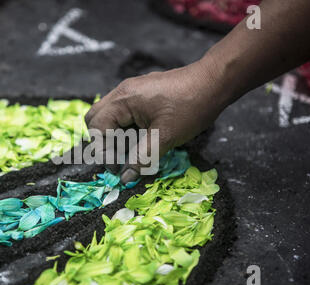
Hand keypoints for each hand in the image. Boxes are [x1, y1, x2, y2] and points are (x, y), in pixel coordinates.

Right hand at [85, 57, 229, 183]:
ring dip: (114, 135)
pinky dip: (124, 127)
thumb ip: (141, 159)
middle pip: (95, 118)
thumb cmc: (190, 107)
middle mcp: (122, 92)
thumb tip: (125, 177)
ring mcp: (131, 90)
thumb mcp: (164, 137)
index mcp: (123, 100)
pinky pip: (122, 111)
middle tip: (118, 158)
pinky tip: (140, 138)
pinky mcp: (141, 93)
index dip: (103, 152)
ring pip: (108, 115)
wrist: (214, 82)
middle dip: (102, 141)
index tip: (117, 168)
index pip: (97, 128)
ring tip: (131, 151)